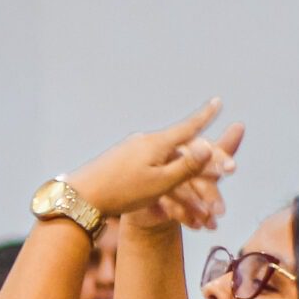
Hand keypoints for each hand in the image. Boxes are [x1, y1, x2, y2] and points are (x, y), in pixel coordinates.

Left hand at [66, 101, 237, 225]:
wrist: (80, 197)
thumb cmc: (122, 192)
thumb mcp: (160, 182)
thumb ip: (185, 166)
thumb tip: (208, 147)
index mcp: (156, 144)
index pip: (189, 127)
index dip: (206, 116)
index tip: (218, 101)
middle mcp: (144, 142)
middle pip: (180, 144)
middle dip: (199, 154)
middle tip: (216, 150)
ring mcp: (130, 150)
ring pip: (164, 157)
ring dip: (180, 170)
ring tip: (188, 166)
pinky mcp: (120, 162)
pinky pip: (149, 165)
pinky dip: (162, 174)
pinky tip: (159, 173)